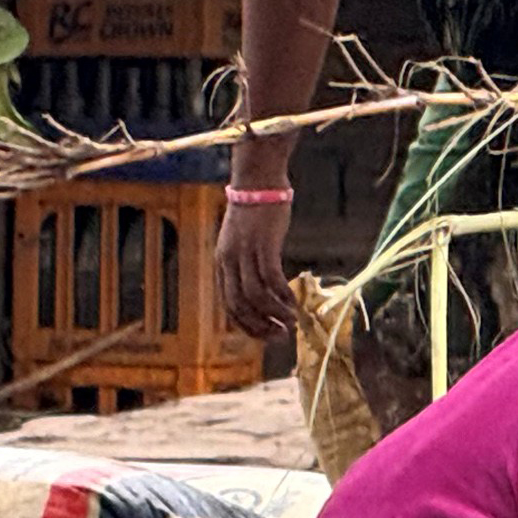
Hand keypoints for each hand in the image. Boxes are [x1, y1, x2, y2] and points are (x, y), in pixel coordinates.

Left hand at [216, 184, 297, 340]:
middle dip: (261, 327)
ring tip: (292, 322)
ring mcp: (245, 253)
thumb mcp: (244, 240)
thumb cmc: (255, 210)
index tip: (267, 336)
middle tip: (282, 337)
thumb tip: (264, 288)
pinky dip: (283, 295)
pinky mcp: (263, 245)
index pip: (229, 306)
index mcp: (222, 263)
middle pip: (240, 306)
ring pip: (256, 296)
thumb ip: (247, 263)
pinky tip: (295, 303)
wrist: (258, 180)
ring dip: (275, 314)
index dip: (248, 326)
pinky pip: (272, 279)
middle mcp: (229, 261)